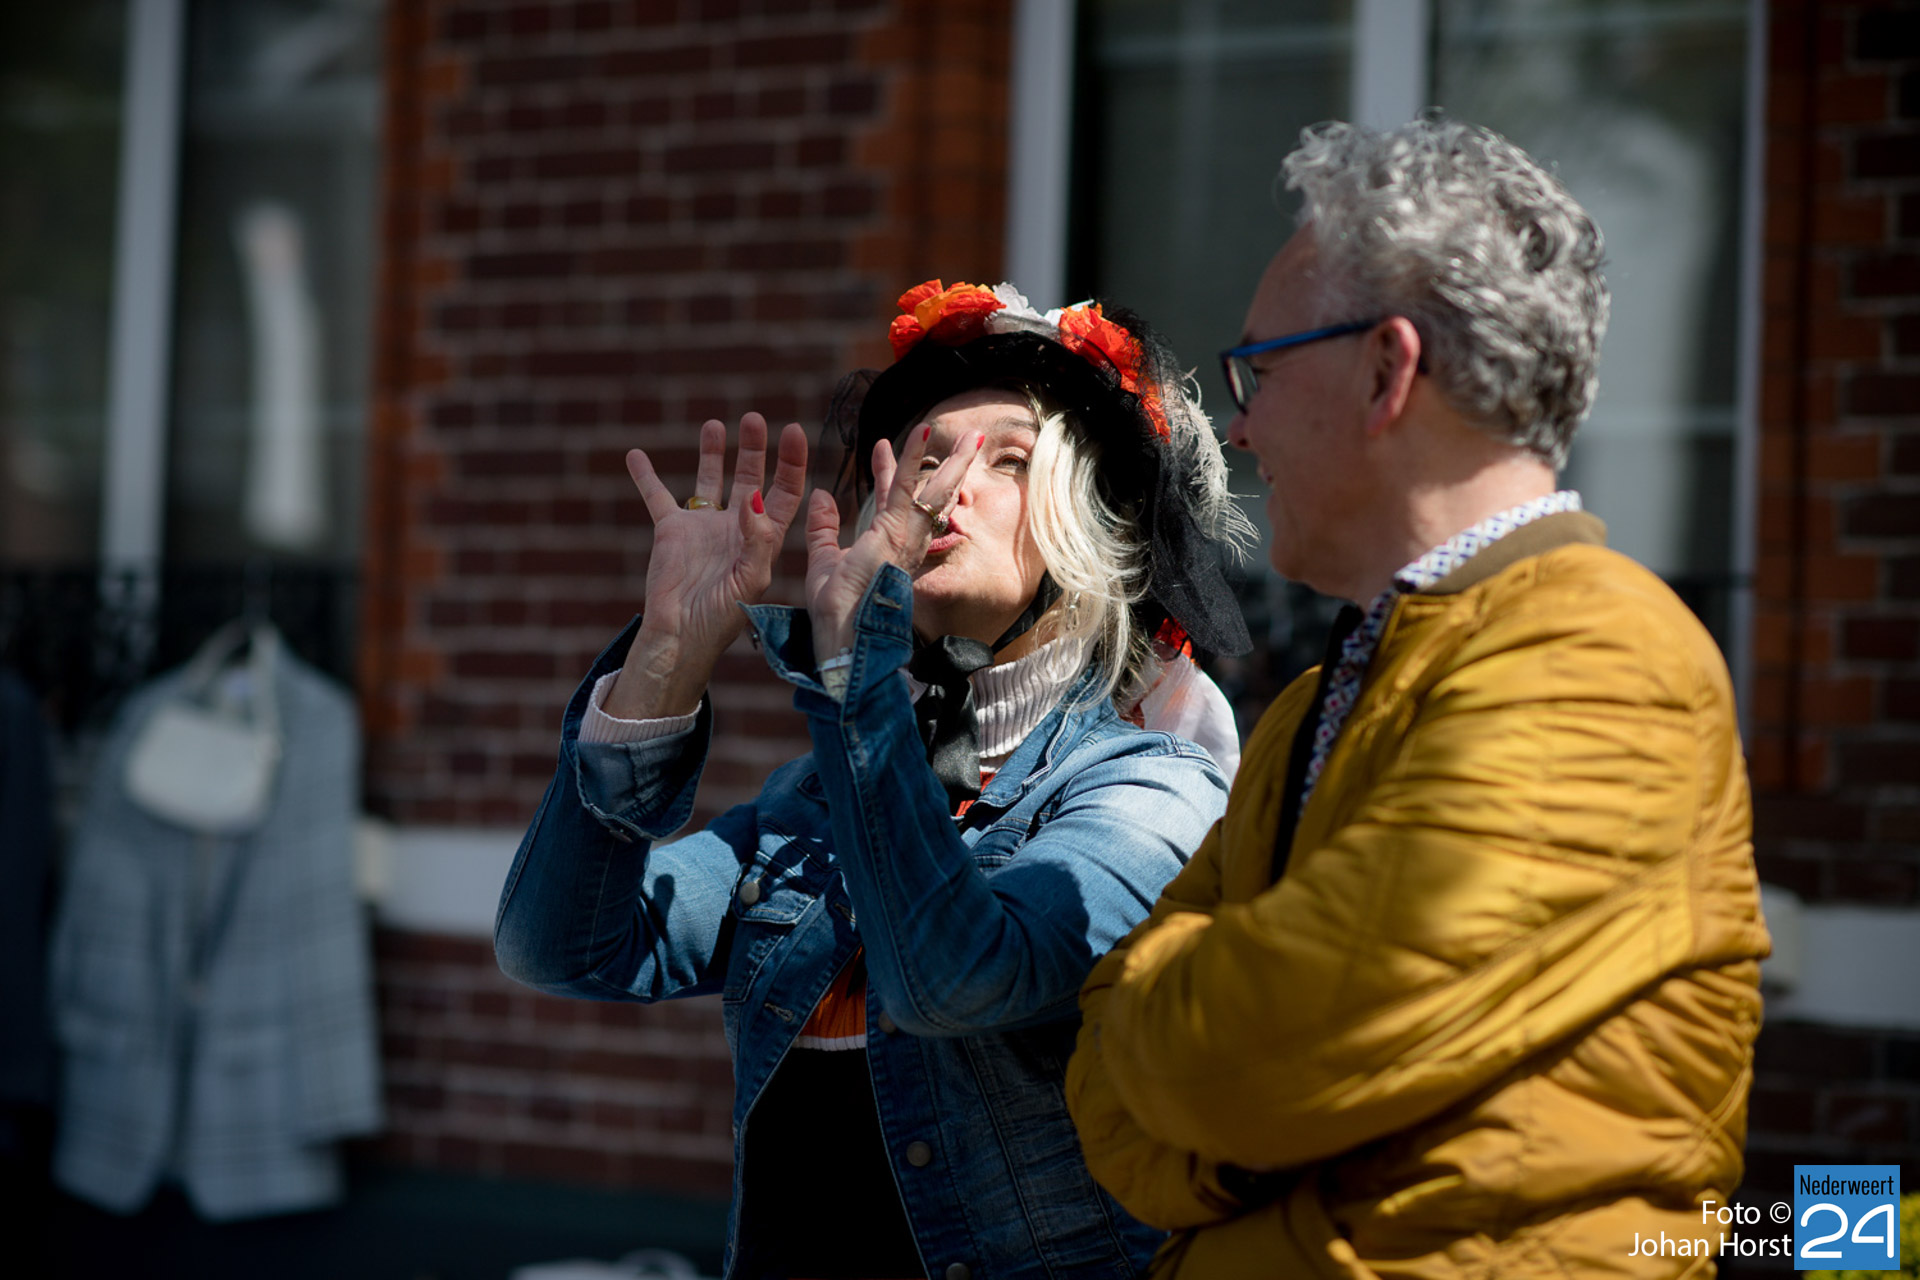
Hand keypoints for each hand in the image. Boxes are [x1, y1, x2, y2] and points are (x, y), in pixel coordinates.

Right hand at [608, 413, 807, 718]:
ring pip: (710, 479)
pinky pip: (657, 496)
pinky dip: (646, 476)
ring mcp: (703, 526)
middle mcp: (736, 527)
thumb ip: (757, 540)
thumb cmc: (723, 617)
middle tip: (752, 419)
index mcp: (763, 538)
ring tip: (714, 425)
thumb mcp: (750, 580)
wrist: (682, 637)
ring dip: (712, 452)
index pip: (784, 492)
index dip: (791, 462)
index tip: (792, 431)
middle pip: (750, 476)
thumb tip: (753, 497)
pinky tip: (635, 454)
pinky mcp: (671, 531)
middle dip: (754, 448)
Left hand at [804, 424, 983, 661]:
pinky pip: (908, 490)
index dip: (892, 473)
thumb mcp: (824, 560)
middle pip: (930, 497)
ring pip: (934, 493)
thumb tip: (821, 495)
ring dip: (953, 462)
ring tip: (973, 435)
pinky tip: (920, 433)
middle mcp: (905, 542)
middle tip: (964, 441)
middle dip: (947, 468)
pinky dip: (913, 460)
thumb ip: (823, 528)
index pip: (896, 502)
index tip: (880, 448)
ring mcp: (905, 539)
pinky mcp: (896, 535)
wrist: (843, 637)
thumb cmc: (835, 613)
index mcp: (889, 547)